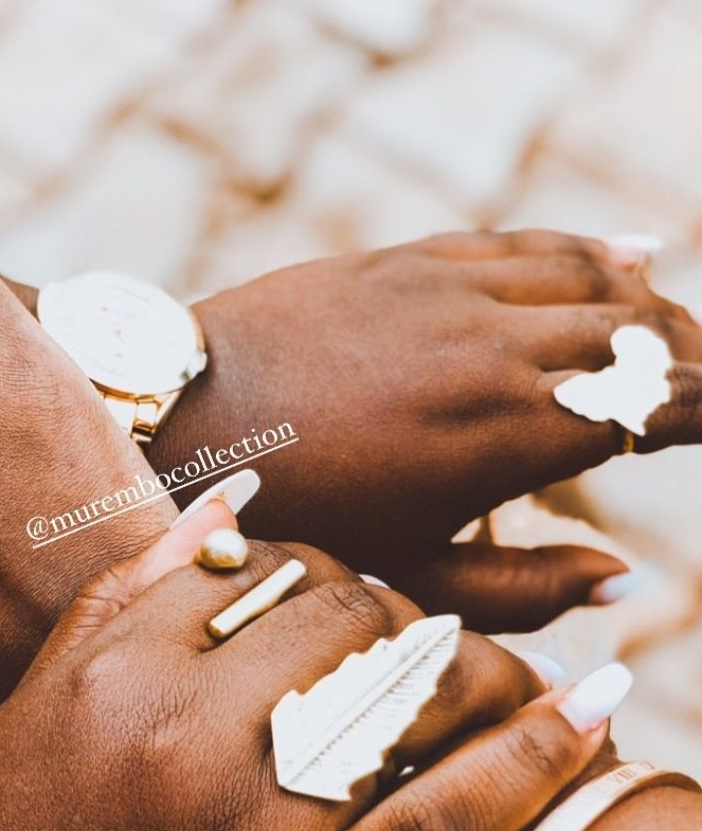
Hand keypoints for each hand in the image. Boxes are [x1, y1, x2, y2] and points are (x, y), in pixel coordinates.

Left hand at [151, 235, 701, 629]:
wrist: (181, 418)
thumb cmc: (290, 516)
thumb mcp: (404, 579)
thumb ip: (522, 589)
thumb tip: (626, 577)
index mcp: (506, 434)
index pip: (653, 402)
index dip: (700, 412)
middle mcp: (494, 346)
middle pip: (639, 332)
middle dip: (688, 361)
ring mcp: (450, 290)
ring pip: (592, 276)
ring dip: (649, 304)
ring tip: (674, 337)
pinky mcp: (408, 259)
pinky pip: (523, 241)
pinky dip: (588, 249)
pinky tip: (629, 254)